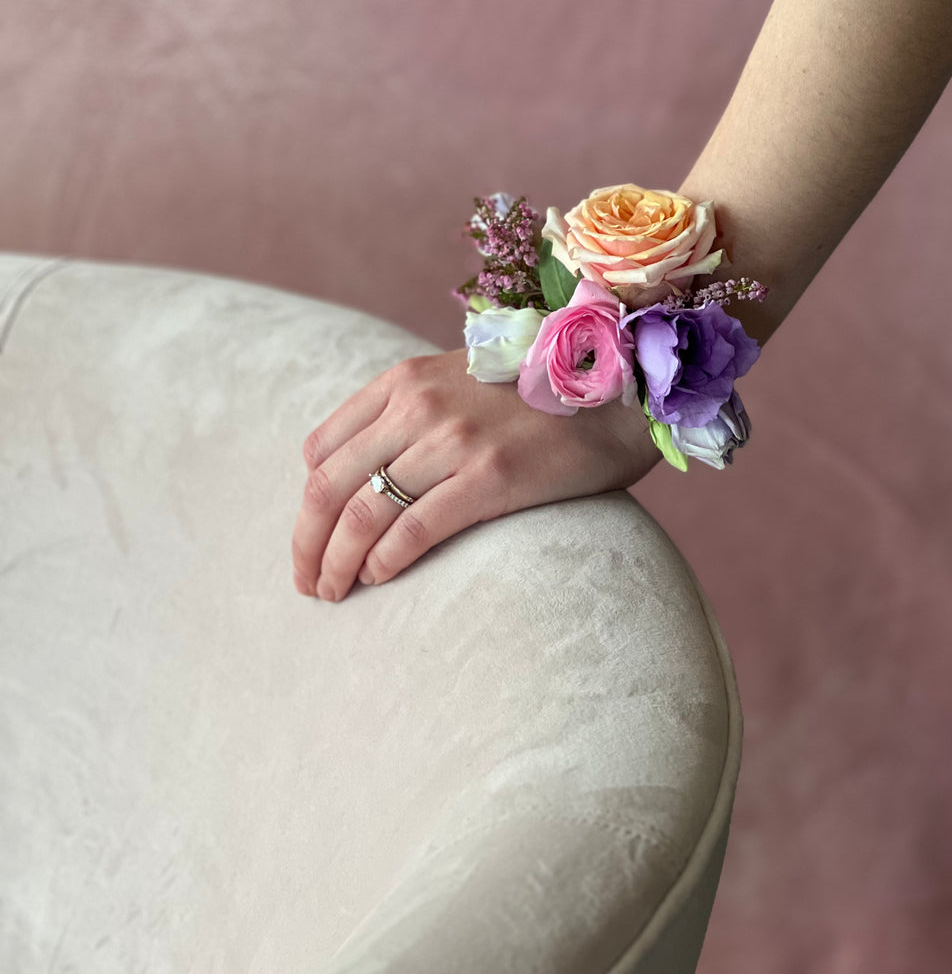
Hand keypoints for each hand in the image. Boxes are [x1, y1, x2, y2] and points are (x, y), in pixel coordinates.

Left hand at [291, 348, 660, 598]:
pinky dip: (385, 561)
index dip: (308, 503)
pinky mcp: (491, 477)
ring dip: (336, 563)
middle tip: (306, 584)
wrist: (624, 396)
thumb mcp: (463, 384)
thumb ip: (414, 416)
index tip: (314, 539)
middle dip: (307, 543)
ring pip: (362, 512)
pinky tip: (379, 579)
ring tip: (332, 594)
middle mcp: (420, 404)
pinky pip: (414, 528)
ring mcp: (455, 440)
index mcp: (405, 380)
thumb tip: (368, 478)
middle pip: (328, 485)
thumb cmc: (545, 400)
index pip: (322, 448)